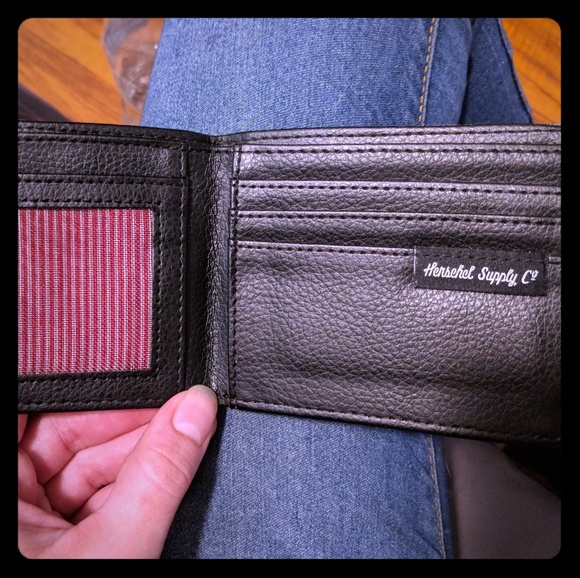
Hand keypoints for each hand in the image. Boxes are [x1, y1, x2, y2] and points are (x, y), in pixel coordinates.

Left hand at [18, 385, 217, 558]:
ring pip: (78, 463)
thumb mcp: (118, 546)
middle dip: (124, 426)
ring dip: (131, 458)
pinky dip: (122, 487)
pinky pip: (82, 493)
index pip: (35, 406)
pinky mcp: (44, 538)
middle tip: (176, 415)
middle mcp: (5, 498)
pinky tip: (158, 478)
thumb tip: (195, 411)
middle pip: (62, 433)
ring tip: (178, 445)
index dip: (89, 390)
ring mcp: (23, 520)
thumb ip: (158, 475)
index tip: (141, 382)